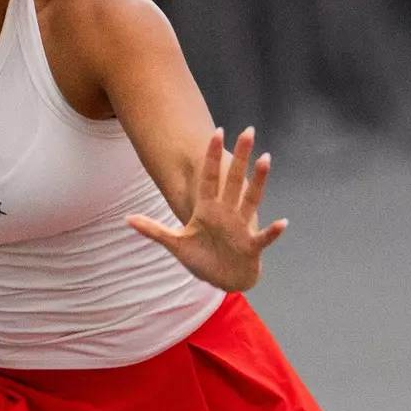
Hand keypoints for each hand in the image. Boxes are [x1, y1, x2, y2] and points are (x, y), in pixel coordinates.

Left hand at [127, 126, 286, 292]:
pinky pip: (263, 237)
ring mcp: (241, 228)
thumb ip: (153, 230)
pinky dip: (272, 231)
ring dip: (258, 180)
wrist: (223, 279)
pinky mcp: (251, 247)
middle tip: (249, 131)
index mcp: (208, 209)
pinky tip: (283, 222)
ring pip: (251, 199)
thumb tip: (127, 219)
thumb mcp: (175, 244)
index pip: (210, 178)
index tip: (217, 132)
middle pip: (233, 180)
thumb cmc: (202, 259)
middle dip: (240, 157)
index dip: (212, 156)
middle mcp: (227, 213)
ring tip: (266, 158)